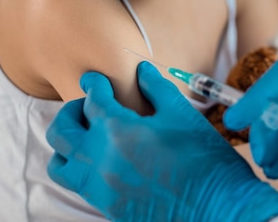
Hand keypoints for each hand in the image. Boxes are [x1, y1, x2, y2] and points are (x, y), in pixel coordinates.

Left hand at [46, 62, 277, 221]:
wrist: (218, 210)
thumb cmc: (206, 160)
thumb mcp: (183, 115)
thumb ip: (157, 89)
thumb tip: (142, 70)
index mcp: (118, 131)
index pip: (92, 99)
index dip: (93, 84)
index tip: (95, 79)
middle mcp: (99, 160)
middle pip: (61, 131)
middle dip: (70, 111)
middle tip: (86, 105)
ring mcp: (100, 188)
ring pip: (59, 165)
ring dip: (67, 145)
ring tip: (85, 136)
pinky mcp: (107, 208)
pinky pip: (78, 186)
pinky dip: (80, 169)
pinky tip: (103, 161)